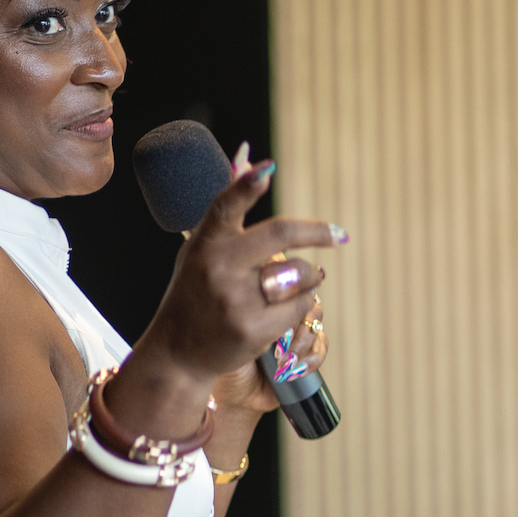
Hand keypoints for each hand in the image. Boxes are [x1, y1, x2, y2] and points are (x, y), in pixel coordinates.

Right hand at [136, 150, 340, 392]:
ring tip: (296, 285)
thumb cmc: (196, 294)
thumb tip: (256, 165)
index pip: (225, 205)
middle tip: (339, 234)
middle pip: (281, 235)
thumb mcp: (200, 253)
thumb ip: (227, 220)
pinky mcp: (252, 329)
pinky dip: (302, 306)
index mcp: (206, 243)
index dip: (246, 185)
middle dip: (318, 232)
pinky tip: (286, 311)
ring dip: (309, 278)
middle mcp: (219, 266)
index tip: (267, 169)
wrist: (178, 351)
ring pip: (300, 274)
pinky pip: (301, 306)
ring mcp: (235, 299)